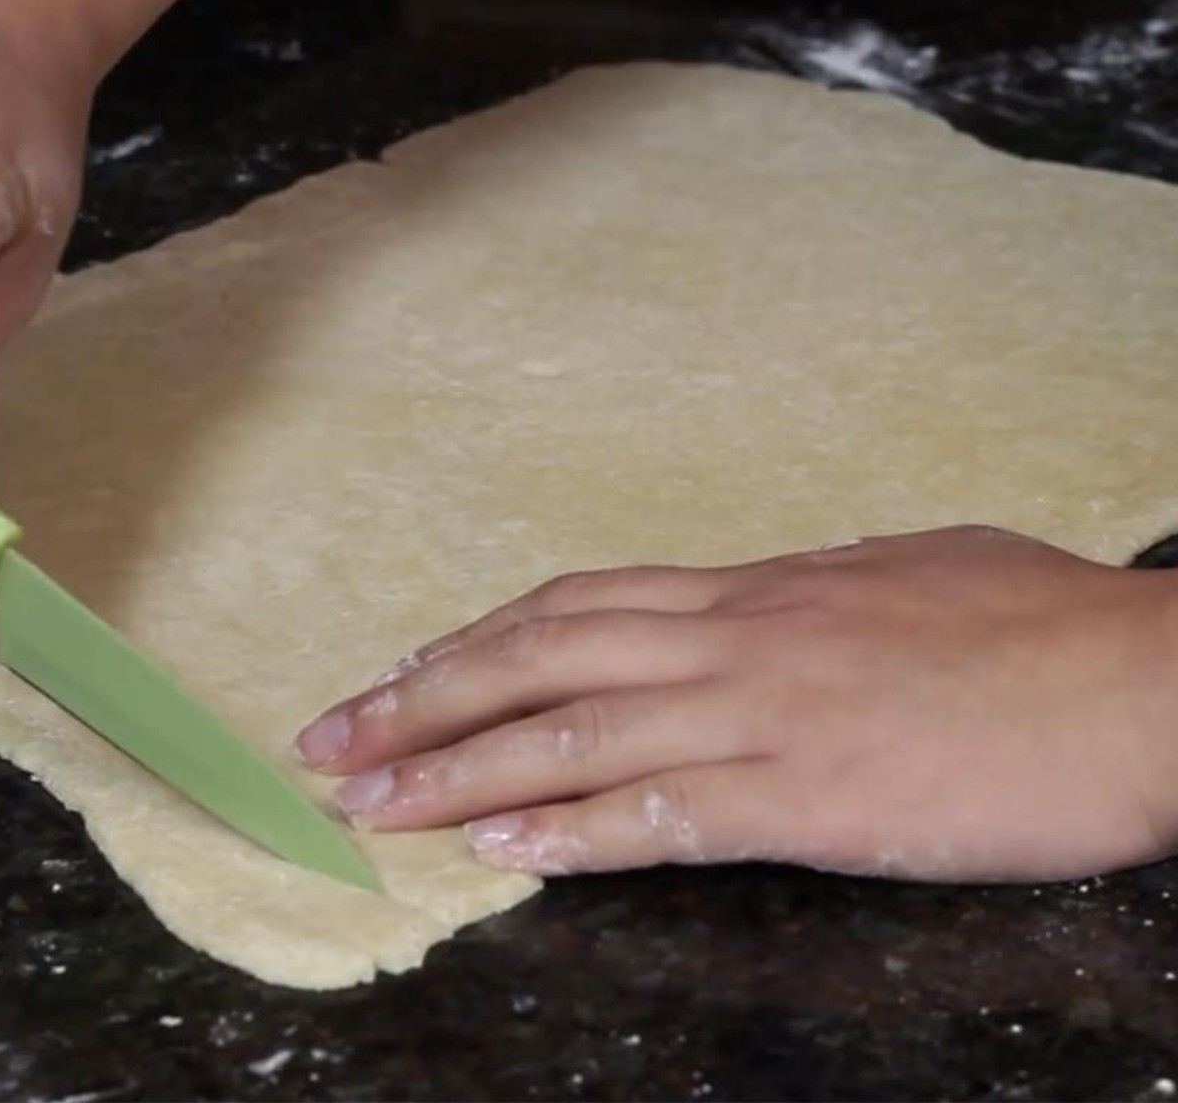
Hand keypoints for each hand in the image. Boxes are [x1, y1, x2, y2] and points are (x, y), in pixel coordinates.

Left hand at [297, 526, 1177, 882]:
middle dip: (424, 700)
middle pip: (541, 658)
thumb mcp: (904, 574)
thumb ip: (812, 590)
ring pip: (575, 736)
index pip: (577, 606)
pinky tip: (499, 854)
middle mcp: (737, 640)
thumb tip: (762, 594)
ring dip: (459, 772)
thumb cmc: (1035, 622)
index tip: (401, 670)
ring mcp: (765, 715)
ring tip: (370, 804)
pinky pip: (663, 815)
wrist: (1140, 680)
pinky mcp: (810, 797)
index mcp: (757, 590)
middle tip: (331, 739)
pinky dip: (571, 834)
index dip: (476, 640)